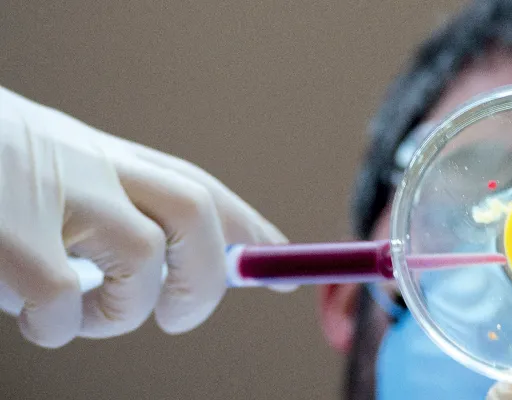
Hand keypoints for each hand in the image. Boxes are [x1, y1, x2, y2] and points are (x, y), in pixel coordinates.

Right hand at [0, 86, 288, 347]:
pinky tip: (30, 314)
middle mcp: (85, 164)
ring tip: (87, 315)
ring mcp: (46, 196)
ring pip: (142, 261)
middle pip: (194, 213)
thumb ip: (109, 208)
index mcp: (99, 154)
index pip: (198, 188)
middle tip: (181, 315)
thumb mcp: (49, 174)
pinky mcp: (5, 240)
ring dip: (124, 311)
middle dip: (209, 275)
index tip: (281, 265)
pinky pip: (65, 302)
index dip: (248, 230)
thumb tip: (174, 269)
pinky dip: (61, 325)